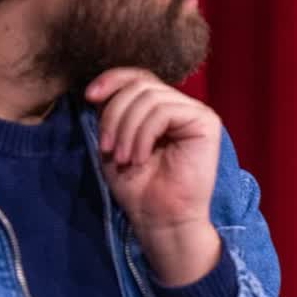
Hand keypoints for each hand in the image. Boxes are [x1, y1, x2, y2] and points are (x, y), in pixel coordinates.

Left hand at [86, 67, 222, 285]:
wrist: (159, 219)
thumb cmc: (138, 187)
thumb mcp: (115, 141)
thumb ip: (113, 112)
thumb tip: (99, 89)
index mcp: (160, 108)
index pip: (137, 77)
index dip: (111, 80)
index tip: (89, 98)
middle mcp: (181, 106)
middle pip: (140, 86)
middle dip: (115, 115)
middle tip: (108, 149)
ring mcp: (196, 112)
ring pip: (149, 97)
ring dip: (127, 129)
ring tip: (123, 158)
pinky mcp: (206, 122)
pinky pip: (164, 111)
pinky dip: (144, 135)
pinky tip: (140, 158)